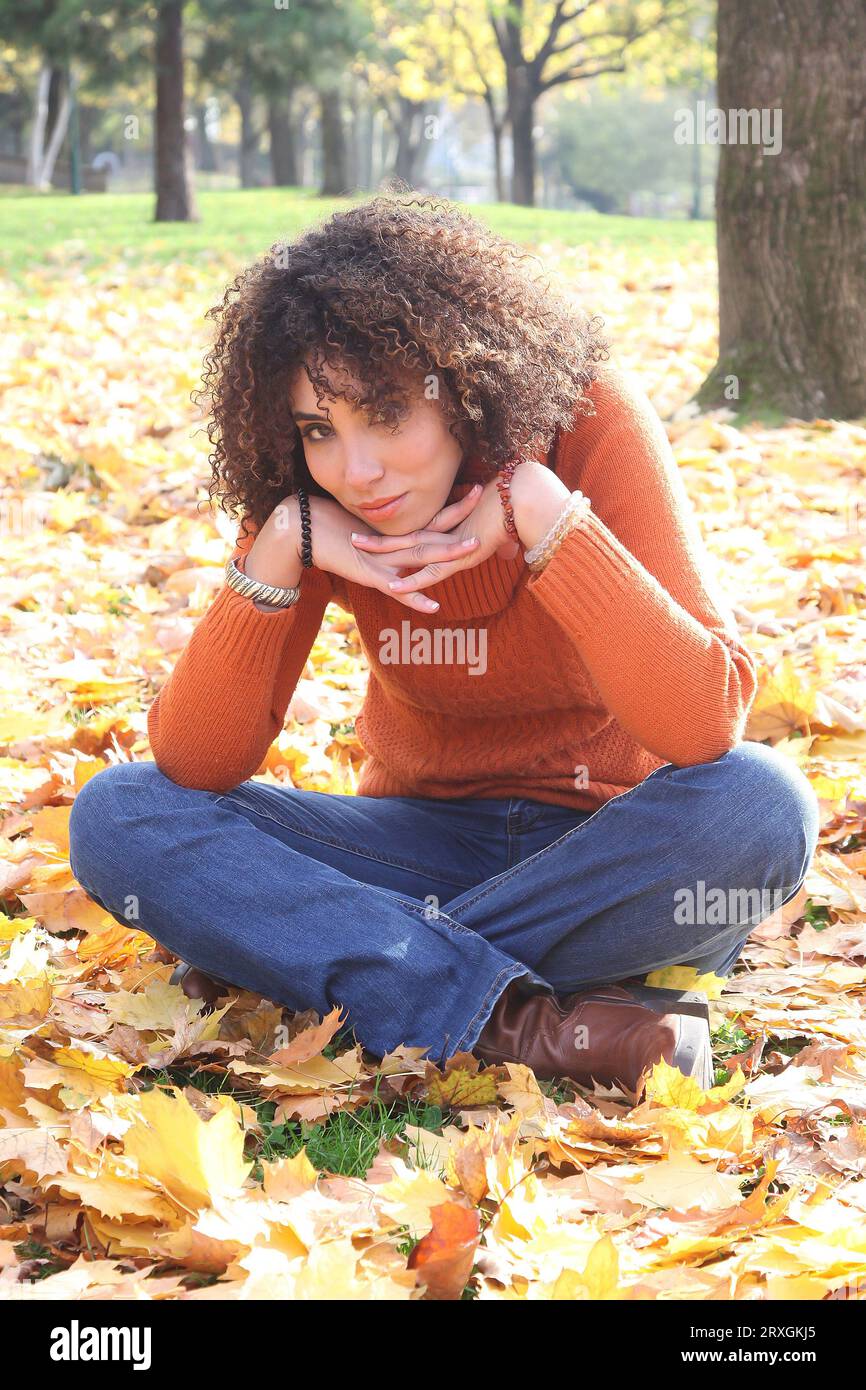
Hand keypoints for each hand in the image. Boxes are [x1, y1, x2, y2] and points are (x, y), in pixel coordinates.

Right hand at [305, 486, 499, 613]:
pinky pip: (398, 590)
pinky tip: (434, 606)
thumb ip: (388, 535)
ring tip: (473, 549)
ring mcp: (384, 559)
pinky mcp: (371, 575)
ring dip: (447, 553)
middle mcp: (394, 543)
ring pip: (421, 555)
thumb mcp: (366, 532)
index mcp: (395, 532)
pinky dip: (416, 598)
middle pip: (433, 529)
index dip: (454, 503)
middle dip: (460, 515)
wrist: (301, 530)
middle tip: (486, 497)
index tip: (476, 487)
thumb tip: (404, 536)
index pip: (431, 516)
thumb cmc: (329, 528)